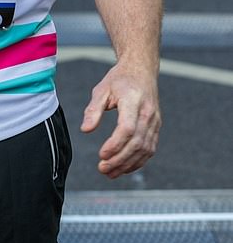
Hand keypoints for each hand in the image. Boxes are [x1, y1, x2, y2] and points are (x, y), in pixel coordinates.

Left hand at [80, 61, 160, 178]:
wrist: (141, 70)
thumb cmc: (119, 79)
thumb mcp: (102, 89)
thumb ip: (93, 110)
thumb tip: (85, 130)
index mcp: (133, 101)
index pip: (128, 128)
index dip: (115, 144)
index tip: (101, 154)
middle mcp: (148, 113)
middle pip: (137, 143)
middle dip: (119, 160)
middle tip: (102, 168)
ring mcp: (154, 121)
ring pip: (145, 149)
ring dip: (128, 164)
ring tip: (110, 172)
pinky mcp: (156, 127)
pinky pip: (149, 149)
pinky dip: (137, 161)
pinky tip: (124, 167)